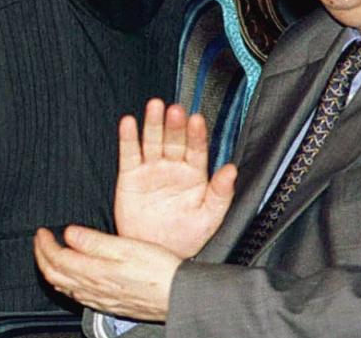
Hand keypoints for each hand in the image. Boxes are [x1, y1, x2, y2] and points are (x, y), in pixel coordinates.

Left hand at [34, 226, 179, 321]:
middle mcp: (93, 289)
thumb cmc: (159, 269)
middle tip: (40, 240)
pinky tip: (70, 278)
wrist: (178, 296)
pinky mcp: (109, 305)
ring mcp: (100, 299)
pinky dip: (65, 283)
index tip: (41, 231)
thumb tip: (69, 233)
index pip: (57, 259)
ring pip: (64, 287)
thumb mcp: (127, 247)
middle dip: (42, 256)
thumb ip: (95, 242)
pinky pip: (77, 296)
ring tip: (49, 254)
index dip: (44, 244)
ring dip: (51, 269)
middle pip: (54, 275)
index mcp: (95, 271)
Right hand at [115, 99, 236, 257]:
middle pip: (174, 139)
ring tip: (154, 107)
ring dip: (153, 123)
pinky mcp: (130, 175)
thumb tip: (231, 170)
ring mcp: (151, 169)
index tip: (196, 120)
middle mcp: (173, 167)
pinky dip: (128, 138)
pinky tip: (129, 123)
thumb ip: (221, 194)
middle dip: (174, 124)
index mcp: (195, 174)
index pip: (197, 148)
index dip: (196, 134)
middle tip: (175, 110)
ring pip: (152, 141)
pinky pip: (129, 153)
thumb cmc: (185, 237)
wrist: (155, 253)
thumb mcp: (208, 218)